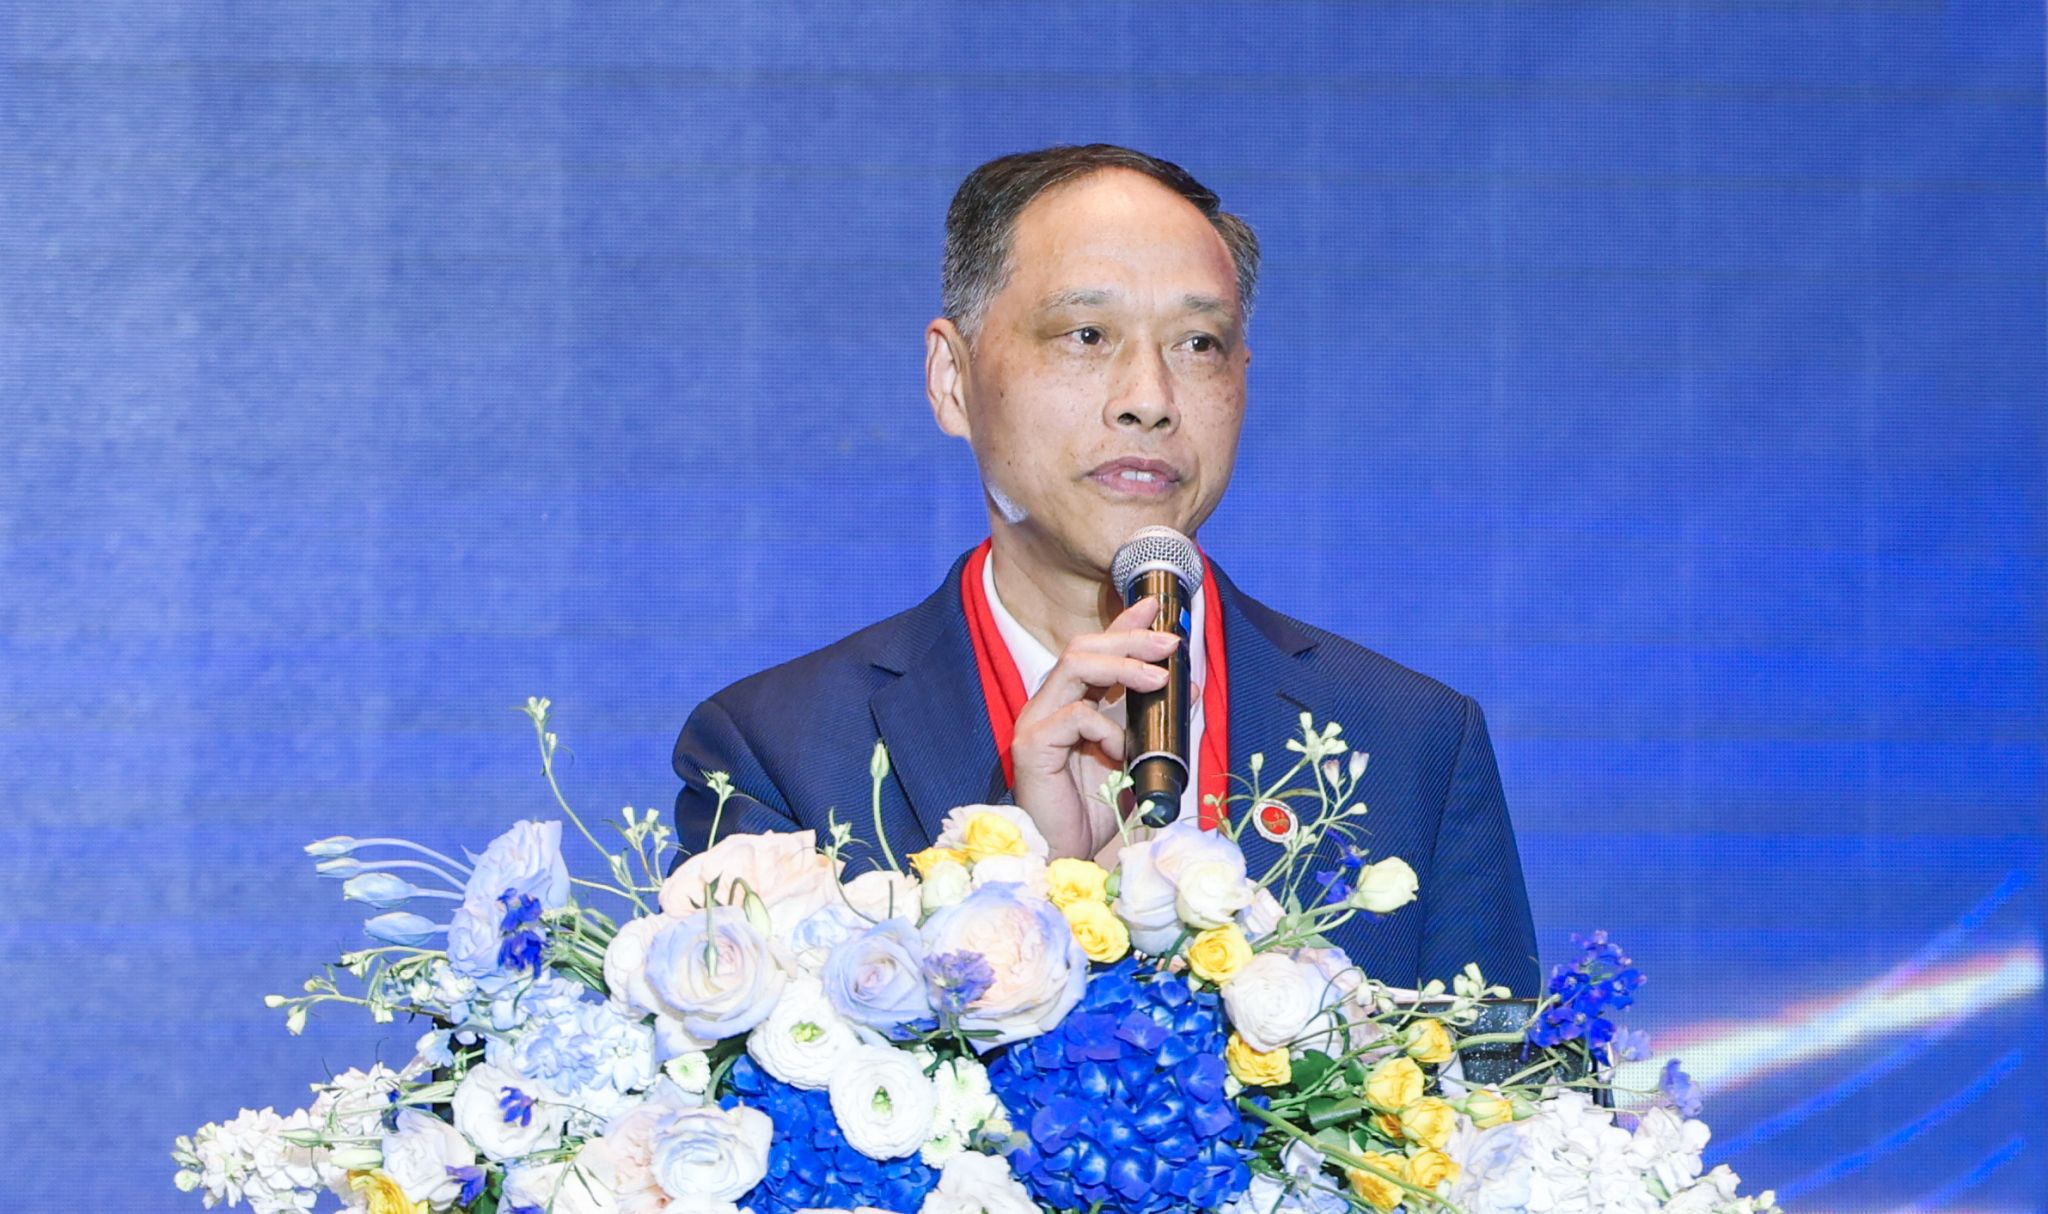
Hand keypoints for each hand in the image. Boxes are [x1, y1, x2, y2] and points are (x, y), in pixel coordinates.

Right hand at [1009, 597, 1180, 859]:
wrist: (1065, 854)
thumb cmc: (1094, 810)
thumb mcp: (1136, 759)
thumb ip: (1155, 724)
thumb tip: (1188, 688)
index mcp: (1071, 703)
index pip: (1096, 650)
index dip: (1124, 624)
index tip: (1154, 605)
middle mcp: (1050, 705)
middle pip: (1083, 648)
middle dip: (1130, 638)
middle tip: (1170, 643)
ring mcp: (1036, 722)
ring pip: (1075, 666)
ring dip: (1122, 666)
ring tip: (1158, 679)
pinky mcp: (1031, 745)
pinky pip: (1074, 717)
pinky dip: (1106, 728)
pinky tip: (1121, 751)